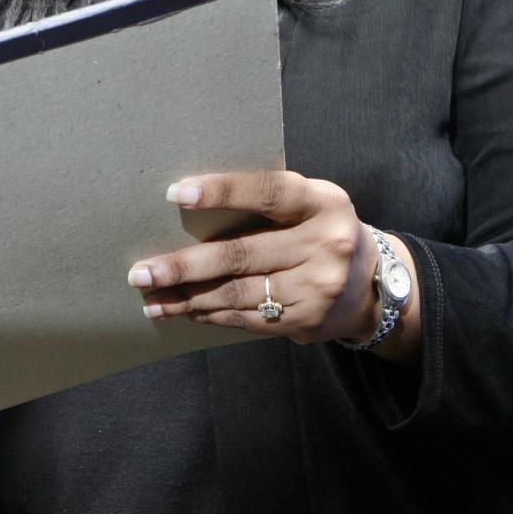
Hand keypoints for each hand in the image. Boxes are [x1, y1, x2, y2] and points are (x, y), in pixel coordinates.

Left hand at [126, 170, 418, 357]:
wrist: (371, 284)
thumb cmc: (318, 228)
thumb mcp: (308, 202)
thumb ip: (264, 201)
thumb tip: (186, 204)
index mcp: (321, 202)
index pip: (267, 192)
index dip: (222, 192)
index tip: (176, 194)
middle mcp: (324, 245)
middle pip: (242, 255)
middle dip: (184, 266)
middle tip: (140, 272)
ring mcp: (317, 288)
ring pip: (238, 294)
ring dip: (187, 297)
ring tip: (150, 296)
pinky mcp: (306, 321)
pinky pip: (247, 319)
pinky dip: (210, 314)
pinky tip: (182, 310)